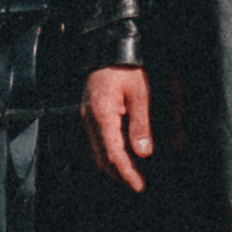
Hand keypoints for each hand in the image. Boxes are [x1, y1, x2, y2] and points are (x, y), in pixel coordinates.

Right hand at [82, 66, 161, 193]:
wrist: (109, 46)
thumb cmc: (126, 66)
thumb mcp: (140, 93)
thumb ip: (141, 123)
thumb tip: (144, 152)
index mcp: (101, 114)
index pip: (112, 154)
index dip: (126, 173)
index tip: (138, 185)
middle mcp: (90, 119)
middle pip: (101, 158)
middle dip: (118, 175)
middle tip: (137, 185)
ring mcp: (87, 116)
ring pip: (97, 151)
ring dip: (113, 166)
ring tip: (132, 175)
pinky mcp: (90, 113)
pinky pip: (97, 141)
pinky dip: (109, 153)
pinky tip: (124, 155)